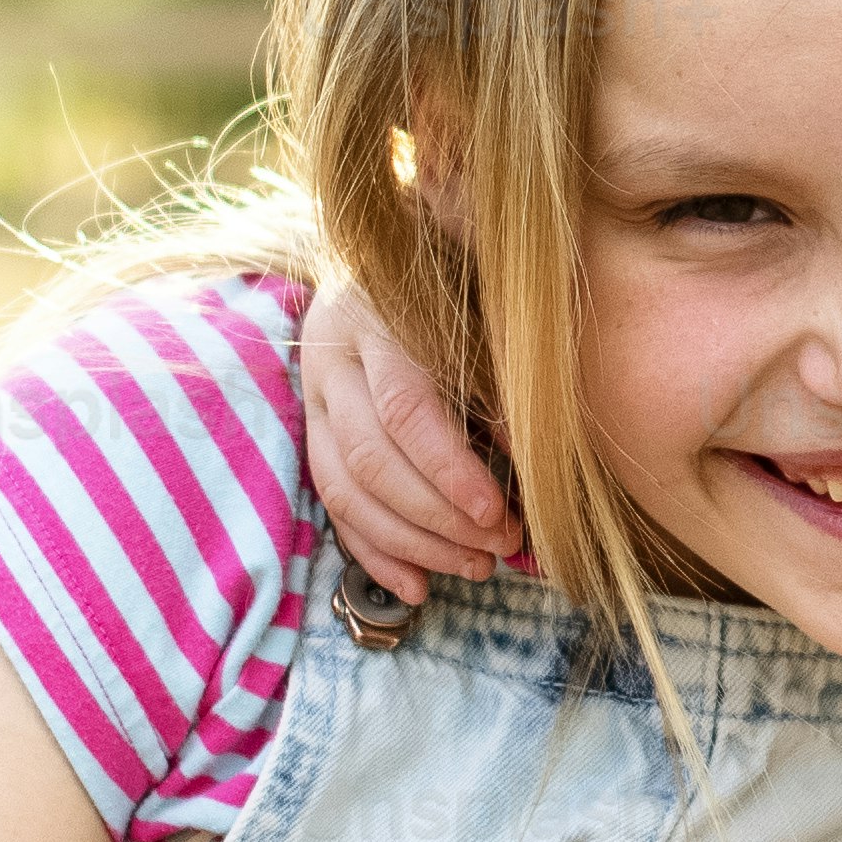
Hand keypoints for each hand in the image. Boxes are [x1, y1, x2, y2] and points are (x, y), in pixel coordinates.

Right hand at [271, 275, 530, 596]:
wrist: (383, 255)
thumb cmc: (454, 284)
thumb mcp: (480, 315)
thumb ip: (500, 380)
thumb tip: (531, 467)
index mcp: (375, 316)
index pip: (405, 409)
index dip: (450, 470)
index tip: (500, 514)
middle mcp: (331, 359)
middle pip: (370, 458)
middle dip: (437, 517)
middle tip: (499, 548)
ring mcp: (312, 400)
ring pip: (345, 490)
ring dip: (412, 543)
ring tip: (476, 568)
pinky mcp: (310, 434)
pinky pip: (332, 507)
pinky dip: (374, 553)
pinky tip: (418, 586)